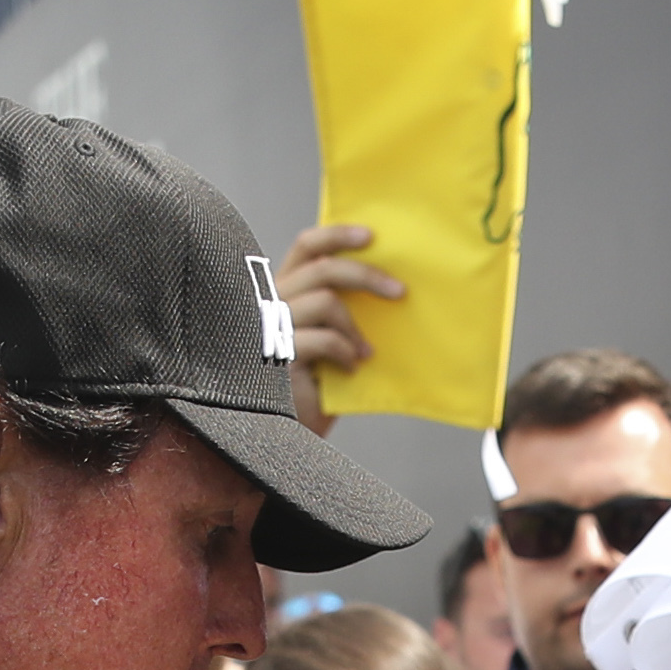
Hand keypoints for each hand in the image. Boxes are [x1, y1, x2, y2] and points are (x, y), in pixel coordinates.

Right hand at [271, 220, 406, 436]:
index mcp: (283, 292)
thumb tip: (389, 286)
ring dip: (355, 326)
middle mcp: (271, 302)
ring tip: (366, 352)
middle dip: (366, 276)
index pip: (305, 247)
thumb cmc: (313, 388)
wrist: (288, 434)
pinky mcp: (277, 355)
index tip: (371, 236)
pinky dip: (344, 352)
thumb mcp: (331, 342)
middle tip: (399, 292)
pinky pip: (323, 339)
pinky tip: (351, 369)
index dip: (337, 235)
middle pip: (322, 267)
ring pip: (325, 300)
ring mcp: (271, 327)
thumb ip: (343, 312)